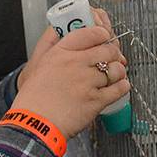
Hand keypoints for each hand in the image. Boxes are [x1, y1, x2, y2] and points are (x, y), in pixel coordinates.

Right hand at [12, 23, 129, 138]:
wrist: (34, 124)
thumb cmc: (34, 99)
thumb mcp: (38, 65)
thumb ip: (51, 47)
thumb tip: (60, 33)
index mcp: (60, 53)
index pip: (89, 33)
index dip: (101, 34)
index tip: (104, 38)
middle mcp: (75, 64)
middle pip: (107, 49)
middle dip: (113, 53)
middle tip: (112, 58)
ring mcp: (87, 82)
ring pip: (115, 69)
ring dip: (119, 71)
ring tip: (115, 75)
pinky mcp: (95, 100)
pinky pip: (118, 89)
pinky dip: (122, 86)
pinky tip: (120, 86)